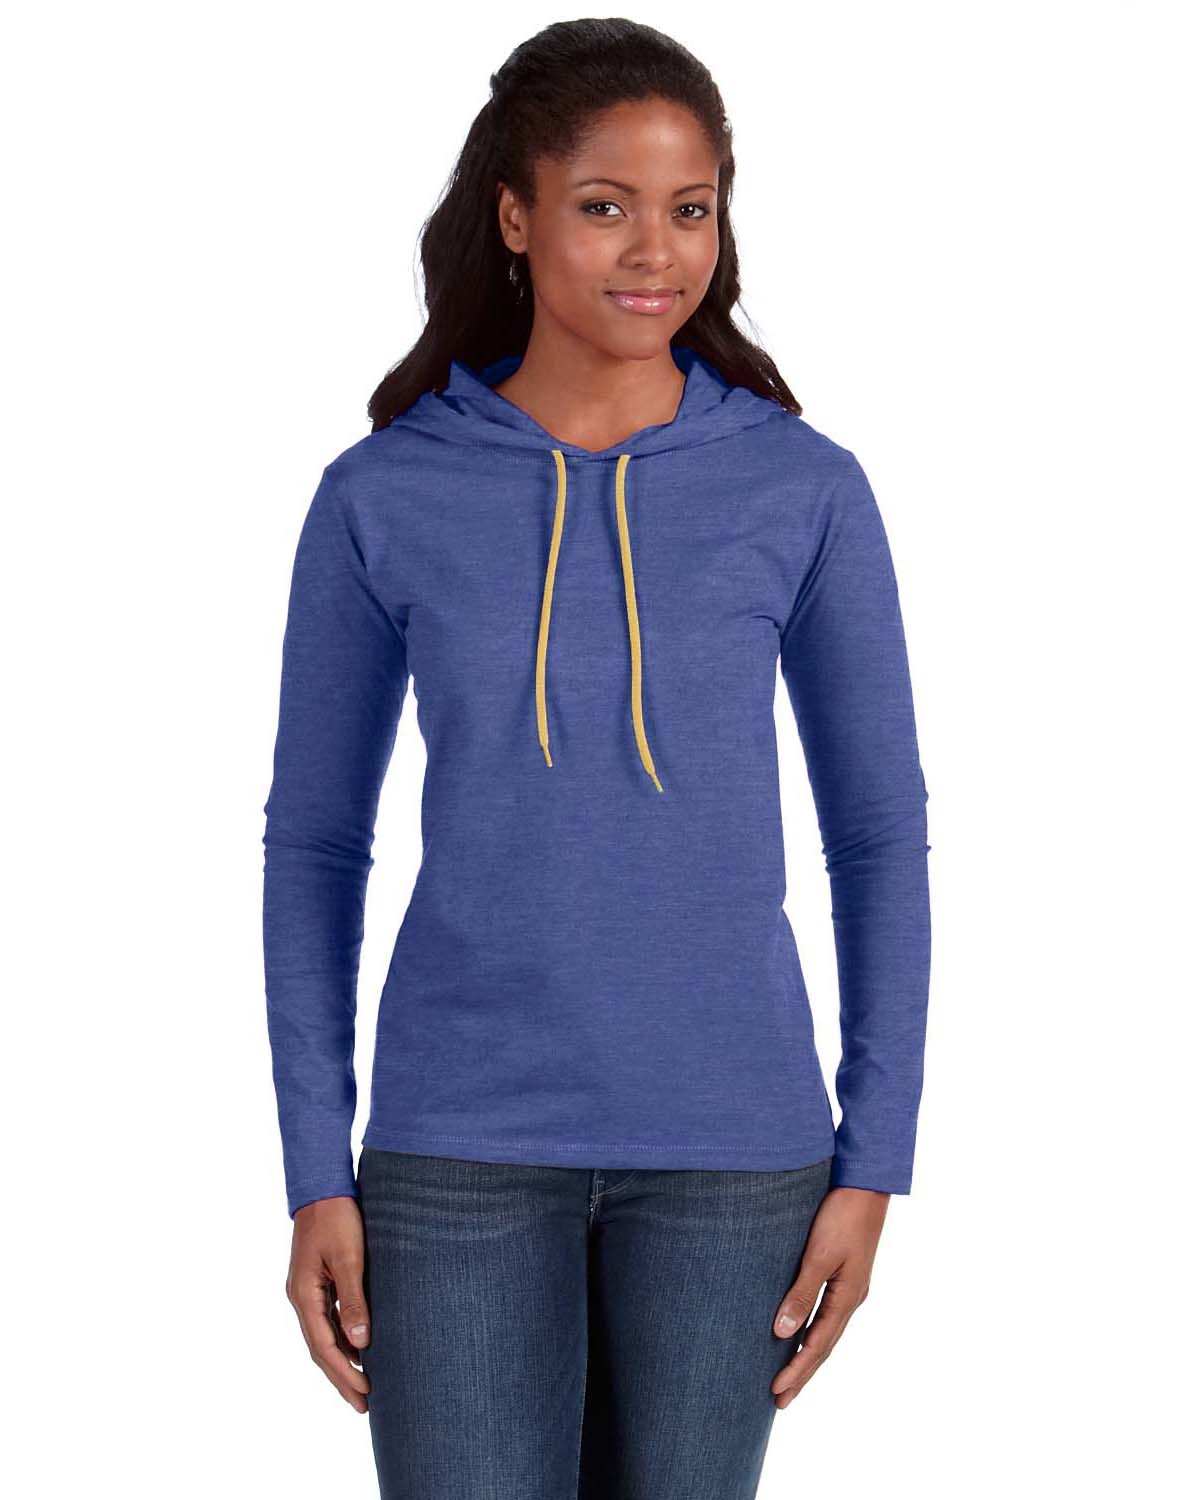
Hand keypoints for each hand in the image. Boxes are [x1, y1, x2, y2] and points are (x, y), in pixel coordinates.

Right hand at [285, 1195, 371, 1412]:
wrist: (323, 1186)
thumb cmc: (337, 1218)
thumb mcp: (348, 1257)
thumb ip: (353, 1299)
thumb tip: (361, 1342)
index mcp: (304, 1295)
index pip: (324, 1347)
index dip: (345, 1373)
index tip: (365, 1394)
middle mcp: (302, 1297)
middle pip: (320, 1349)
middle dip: (341, 1378)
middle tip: (364, 1405)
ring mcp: (307, 1290)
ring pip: (323, 1337)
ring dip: (342, 1361)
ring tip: (363, 1385)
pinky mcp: (317, 1281)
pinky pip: (328, 1320)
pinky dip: (342, 1339)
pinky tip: (358, 1347)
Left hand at [770, 1185, 888, 1408]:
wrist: (865, 1183)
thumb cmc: (842, 1215)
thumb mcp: (819, 1255)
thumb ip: (801, 1293)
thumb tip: (781, 1333)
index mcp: (847, 1298)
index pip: (817, 1346)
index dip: (796, 1371)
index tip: (776, 1394)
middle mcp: (851, 1297)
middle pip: (823, 1345)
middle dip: (802, 1373)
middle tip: (779, 1401)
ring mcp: (849, 1285)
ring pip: (825, 1330)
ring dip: (806, 1355)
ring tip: (788, 1376)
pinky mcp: (843, 1271)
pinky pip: (825, 1312)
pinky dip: (812, 1330)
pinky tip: (799, 1331)